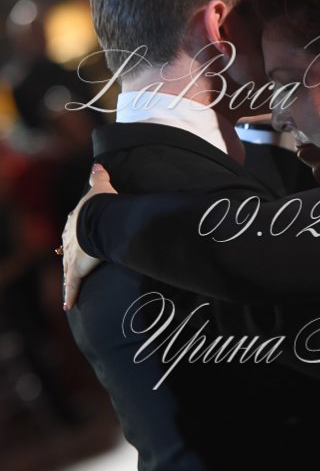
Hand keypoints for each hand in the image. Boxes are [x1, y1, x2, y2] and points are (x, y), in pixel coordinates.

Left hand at [62, 163, 116, 309]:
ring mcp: (72, 256)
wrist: (99, 219)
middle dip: (67, 255)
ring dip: (66, 277)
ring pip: (66, 270)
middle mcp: (70, 240)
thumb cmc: (101, 205)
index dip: (73, 233)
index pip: (72, 229)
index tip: (72, 236)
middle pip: (66, 249)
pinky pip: (72, 285)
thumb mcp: (100, 188)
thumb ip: (98, 176)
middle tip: (67, 260)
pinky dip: (70, 295)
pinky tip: (67, 306)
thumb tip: (97, 164)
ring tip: (67, 285)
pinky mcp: (77, 270)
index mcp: (76, 222)